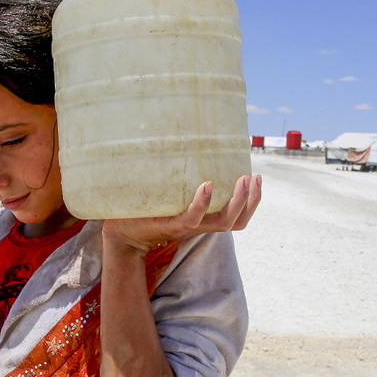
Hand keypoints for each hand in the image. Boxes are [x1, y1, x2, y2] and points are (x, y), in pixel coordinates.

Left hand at [102, 174, 261, 252]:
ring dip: (236, 202)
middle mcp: (198, 226)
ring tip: (242, 180)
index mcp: (203, 219)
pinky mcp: (169, 226)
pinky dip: (202, 203)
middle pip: (237, 221)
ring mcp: (185, 228)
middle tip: (254, 177)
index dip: (251, 201)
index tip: (256, 178)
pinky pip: (191, 219)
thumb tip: (188, 146)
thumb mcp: (169, 194)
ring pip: (222, 222)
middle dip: (251, 200)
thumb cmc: (144, 210)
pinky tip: (208, 186)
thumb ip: (181, 180)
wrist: (120, 230)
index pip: (237, 217)